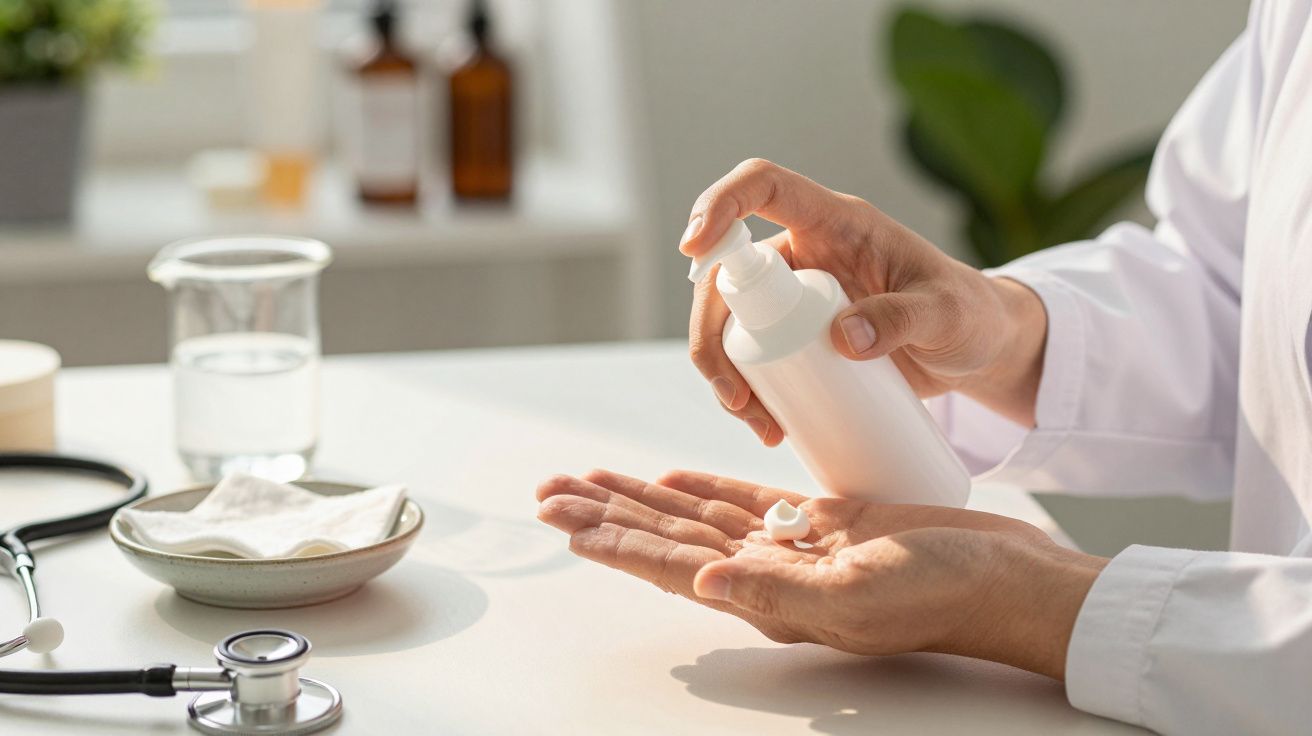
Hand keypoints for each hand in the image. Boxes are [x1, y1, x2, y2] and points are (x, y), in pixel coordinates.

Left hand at [537, 469, 1106, 679]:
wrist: (1000, 577)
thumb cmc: (940, 594)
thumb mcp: (857, 597)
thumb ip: (776, 594)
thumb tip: (701, 583)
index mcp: (767, 597)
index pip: (671, 564)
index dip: (616, 541)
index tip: (567, 520)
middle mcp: (767, 575)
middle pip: (668, 537)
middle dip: (607, 512)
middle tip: (552, 491)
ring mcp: (791, 548)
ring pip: (696, 517)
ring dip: (640, 499)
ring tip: (589, 481)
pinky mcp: (819, 522)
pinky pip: (744, 501)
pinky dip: (702, 489)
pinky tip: (668, 481)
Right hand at [680, 158, 1046, 441]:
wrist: (978, 351)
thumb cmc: (968, 314)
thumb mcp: (947, 314)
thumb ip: (904, 317)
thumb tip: (843, 339)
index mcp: (835, 223)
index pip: (763, 186)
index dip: (721, 205)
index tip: (694, 248)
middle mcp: (804, 254)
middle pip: (728, 275)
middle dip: (712, 334)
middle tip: (735, 395)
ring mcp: (796, 300)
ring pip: (730, 325)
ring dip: (725, 374)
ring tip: (759, 423)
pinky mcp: (798, 341)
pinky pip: (753, 360)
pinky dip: (748, 395)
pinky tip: (770, 428)